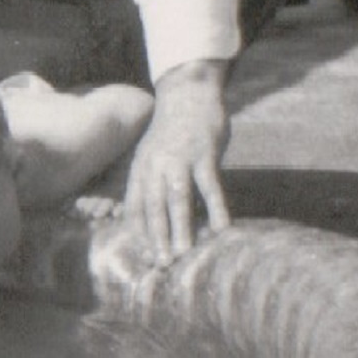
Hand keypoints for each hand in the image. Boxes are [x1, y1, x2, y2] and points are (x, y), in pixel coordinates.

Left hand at [124, 59, 229, 262]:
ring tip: (184, 253)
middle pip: (153, 205)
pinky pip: (209, 185)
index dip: (139, 232)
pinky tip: (222, 228)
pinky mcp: (204, 153)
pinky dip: (216, 207)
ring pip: (177, 198)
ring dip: (180, 227)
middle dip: (156, 237)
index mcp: (141, 168)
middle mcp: (155, 165)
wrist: (188, 93)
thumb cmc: (172, 131)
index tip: (144, 257)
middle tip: (161, 264)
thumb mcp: (153, 155)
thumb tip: (159, 217)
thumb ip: (154, 182)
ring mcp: (179, 159)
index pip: (136, 206)